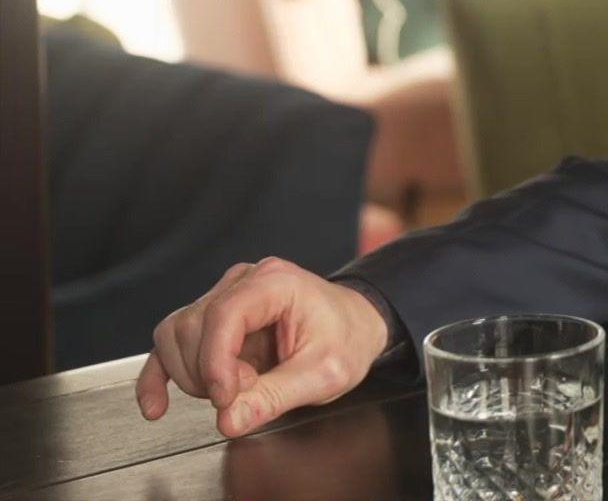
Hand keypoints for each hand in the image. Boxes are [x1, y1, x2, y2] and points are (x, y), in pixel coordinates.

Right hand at [135, 257, 391, 436]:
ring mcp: (224, 296)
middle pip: (193, 326)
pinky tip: (157, 404)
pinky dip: (160, 374)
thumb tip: (229, 419)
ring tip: (233, 389)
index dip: (215, 361)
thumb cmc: (348, 338)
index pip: (224, 315)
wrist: (357, 325)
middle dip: (207, 372)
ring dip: (191, 375)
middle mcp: (244, 281)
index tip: (225, 396)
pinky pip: (171, 343)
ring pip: (175, 335)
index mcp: (275, 282)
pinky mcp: (212, 319)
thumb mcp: (326, 373)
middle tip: (246, 392)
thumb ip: (276, 396)